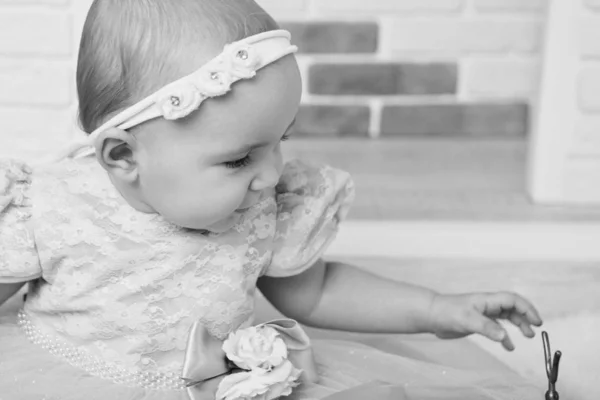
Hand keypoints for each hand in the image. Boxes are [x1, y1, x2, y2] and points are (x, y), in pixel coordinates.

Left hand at [427, 292, 542, 350]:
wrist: (432, 315)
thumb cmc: (448, 312)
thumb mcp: (468, 320)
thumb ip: (486, 328)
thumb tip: (504, 337)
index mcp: (487, 300)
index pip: (512, 300)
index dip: (526, 308)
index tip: (536, 321)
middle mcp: (487, 305)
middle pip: (512, 308)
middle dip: (526, 316)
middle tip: (536, 328)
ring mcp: (483, 314)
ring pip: (506, 318)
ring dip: (518, 325)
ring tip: (528, 336)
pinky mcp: (478, 323)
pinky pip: (496, 328)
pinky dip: (504, 337)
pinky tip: (508, 347)